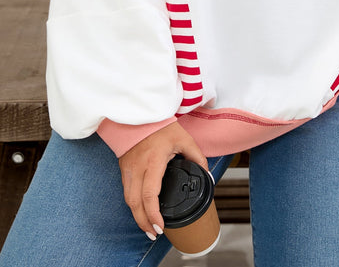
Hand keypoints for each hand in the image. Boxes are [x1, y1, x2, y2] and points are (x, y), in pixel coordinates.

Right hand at [119, 122, 207, 240]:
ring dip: (137, 216)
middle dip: (144, 222)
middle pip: (135, 203)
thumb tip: (206, 175)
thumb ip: (196, 157)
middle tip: (155, 234)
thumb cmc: (161, 126)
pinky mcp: (124, 168)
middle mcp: (138, 167)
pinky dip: (133, 204)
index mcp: (153, 161)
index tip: (160, 226)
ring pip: (128, 200)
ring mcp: (128, 168)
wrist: (140, 114)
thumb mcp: (184, 139)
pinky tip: (141, 210)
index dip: (153, 214)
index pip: (150, 194)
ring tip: (148, 227)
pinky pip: (126, 191)